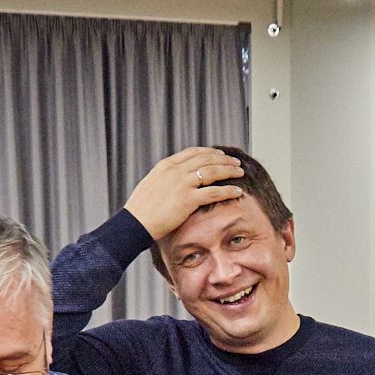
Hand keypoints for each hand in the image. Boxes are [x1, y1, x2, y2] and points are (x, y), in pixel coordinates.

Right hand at [124, 147, 248, 240]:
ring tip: (240, 173)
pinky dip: (228, 191)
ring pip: (213, 172)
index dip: (209, 152)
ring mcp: (183, 184)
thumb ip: (165, 179)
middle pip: (206, 159)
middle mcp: (176, 170)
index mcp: (166, 165)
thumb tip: (174, 182)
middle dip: (224, 160)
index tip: (220, 155)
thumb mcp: (152, 185)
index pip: (193, 153)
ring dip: (229, 171)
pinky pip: (214, 192)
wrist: (134, 222)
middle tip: (235, 163)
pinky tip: (237, 191)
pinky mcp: (188, 199)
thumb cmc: (141, 209)